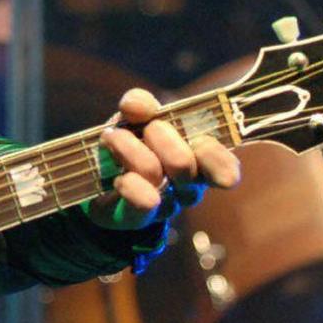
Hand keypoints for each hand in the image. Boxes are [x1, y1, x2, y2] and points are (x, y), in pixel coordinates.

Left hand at [87, 87, 240, 230]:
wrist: (99, 181)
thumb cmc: (131, 142)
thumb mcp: (135, 117)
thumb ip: (139, 104)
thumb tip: (139, 106)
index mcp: (198, 159)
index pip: (223, 166)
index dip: (217, 159)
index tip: (201, 145)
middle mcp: (187, 186)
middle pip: (184, 163)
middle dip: (161, 136)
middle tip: (147, 128)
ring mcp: (164, 205)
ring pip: (153, 173)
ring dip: (130, 149)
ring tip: (114, 138)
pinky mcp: (137, 218)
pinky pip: (141, 203)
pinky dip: (130, 186)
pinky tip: (120, 178)